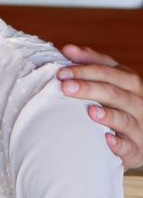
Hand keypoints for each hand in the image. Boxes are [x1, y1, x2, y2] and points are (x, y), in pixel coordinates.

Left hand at [58, 44, 142, 167]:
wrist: (138, 136)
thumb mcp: (109, 80)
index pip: (109, 71)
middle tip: (66, 87)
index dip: (85, 70)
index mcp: (130, 82)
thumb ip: (90, 63)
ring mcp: (139, 126)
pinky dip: (119, 144)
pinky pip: (130, 147)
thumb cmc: (116, 103)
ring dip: (108, 116)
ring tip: (90, 111)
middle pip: (114, 93)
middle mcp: (138, 102)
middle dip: (89, 88)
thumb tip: (68, 48)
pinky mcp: (137, 149)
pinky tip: (107, 140)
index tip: (61, 72)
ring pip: (124, 119)